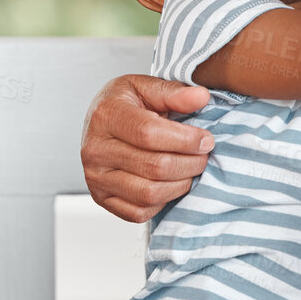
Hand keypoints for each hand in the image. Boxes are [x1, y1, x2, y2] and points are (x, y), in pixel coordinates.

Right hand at [82, 74, 214, 221]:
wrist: (101, 124)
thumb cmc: (127, 104)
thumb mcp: (146, 87)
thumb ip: (174, 92)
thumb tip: (201, 97)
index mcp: (106, 115)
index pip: (149, 134)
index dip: (185, 140)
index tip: (205, 139)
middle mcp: (95, 149)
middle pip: (154, 167)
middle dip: (190, 163)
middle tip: (203, 155)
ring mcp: (96, 177)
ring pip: (149, 193)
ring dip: (180, 184)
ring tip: (189, 169)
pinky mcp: (102, 198)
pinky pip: (139, 212)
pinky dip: (163, 201)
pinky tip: (169, 183)